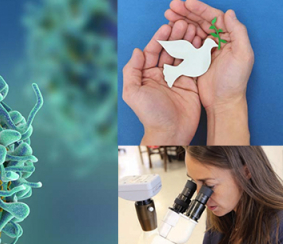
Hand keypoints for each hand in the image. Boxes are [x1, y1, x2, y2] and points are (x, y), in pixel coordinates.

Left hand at [122, 20, 201, 144]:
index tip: (167, 27)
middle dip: (174, 36)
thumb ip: (131, 71)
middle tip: (183, 24)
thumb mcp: (133, 93)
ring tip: (192, 29)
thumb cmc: (150, 115)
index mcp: (145, 76)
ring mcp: (175, 78)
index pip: (151, 52)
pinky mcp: (189, 83)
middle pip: (167, 50)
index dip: (158, 38)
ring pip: (180, 54)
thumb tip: (137, 51)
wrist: (171, 132)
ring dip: (185, 41)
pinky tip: (200, 41)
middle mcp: (160, 75)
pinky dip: (196, 52)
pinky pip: (193, 64)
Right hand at [165, 0, 252, 143]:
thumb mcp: (242, 54)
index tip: (186, 3)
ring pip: (191, 31)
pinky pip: (185, 44)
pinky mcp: (194, 60)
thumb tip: (229, 13)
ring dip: (179, 22)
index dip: (200, 9)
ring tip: (167, 16)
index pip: (213, 17)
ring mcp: (204, 50)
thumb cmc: (234, 81)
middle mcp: (217, 41)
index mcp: (229, 37)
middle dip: (185, 13)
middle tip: (171, 7)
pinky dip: (177, 37)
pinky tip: (168, 32)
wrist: (223, 102)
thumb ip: (238, 32)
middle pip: (200, 22)